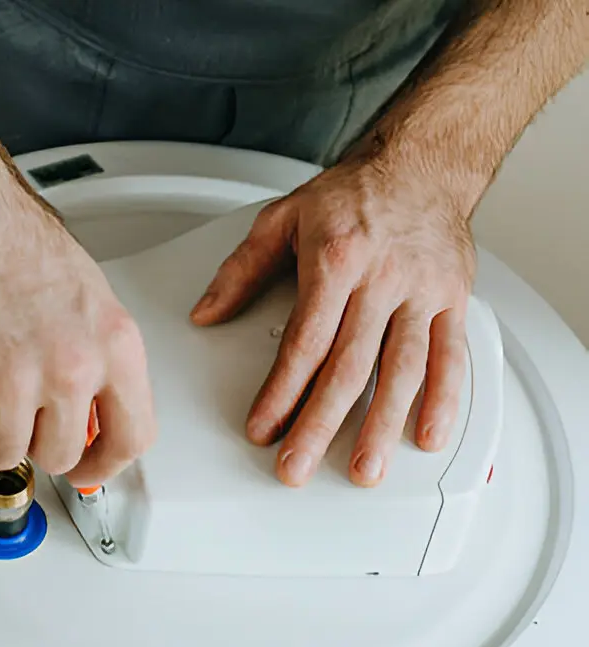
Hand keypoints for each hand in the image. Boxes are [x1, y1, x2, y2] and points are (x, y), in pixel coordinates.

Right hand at [0, 169, 156, 486]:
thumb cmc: (14, 243)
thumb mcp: (90, 300)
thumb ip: (98, 365)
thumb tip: (93, 417)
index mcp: (113, 344)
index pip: (132, 437)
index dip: (107, 467)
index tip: (90, 471)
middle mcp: (69, 366)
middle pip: (60, 455)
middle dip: (37, 439)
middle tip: (20, 409)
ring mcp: (12, 379)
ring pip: (5, 453)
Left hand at [190, 158, 474, 486]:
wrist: (421, 163)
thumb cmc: (352, 193)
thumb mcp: (281, 218)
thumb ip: (241, 270)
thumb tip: (207, 313)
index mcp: (336, 261)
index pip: (305, 342)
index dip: (282, 392)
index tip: (264, 428)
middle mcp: (382, 280)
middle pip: (348, 367)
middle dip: (320, 425)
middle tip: (298, 466)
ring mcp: (421, 293)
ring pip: (402, 370)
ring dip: (381, 425)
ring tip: (363, 468)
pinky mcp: (453, 299)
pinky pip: (451, 356)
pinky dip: (444, 399)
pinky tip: (425, 434)